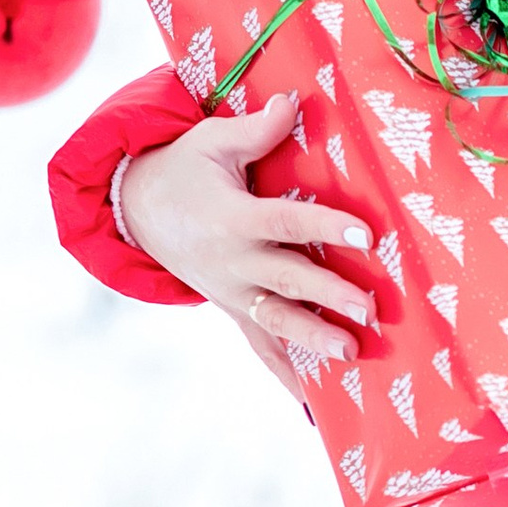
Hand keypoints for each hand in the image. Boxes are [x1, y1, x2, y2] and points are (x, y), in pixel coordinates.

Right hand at [120, 94, 376, 396]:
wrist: (136, 211)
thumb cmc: (183, 169)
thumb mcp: (211, 141)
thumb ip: (256, 130)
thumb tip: (294, 101)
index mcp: (234, 218)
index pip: (288, 223)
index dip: (328, 227)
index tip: (368, 236)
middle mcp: (234, 262)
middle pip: (288, 281)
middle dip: (329, 297)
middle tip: (370, 311)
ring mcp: (232, 292)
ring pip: (277, 322)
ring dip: (313, 339)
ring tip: (351, 354)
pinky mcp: (233, 310)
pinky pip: (261, 348)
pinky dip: (287, 376)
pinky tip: (314, 405)